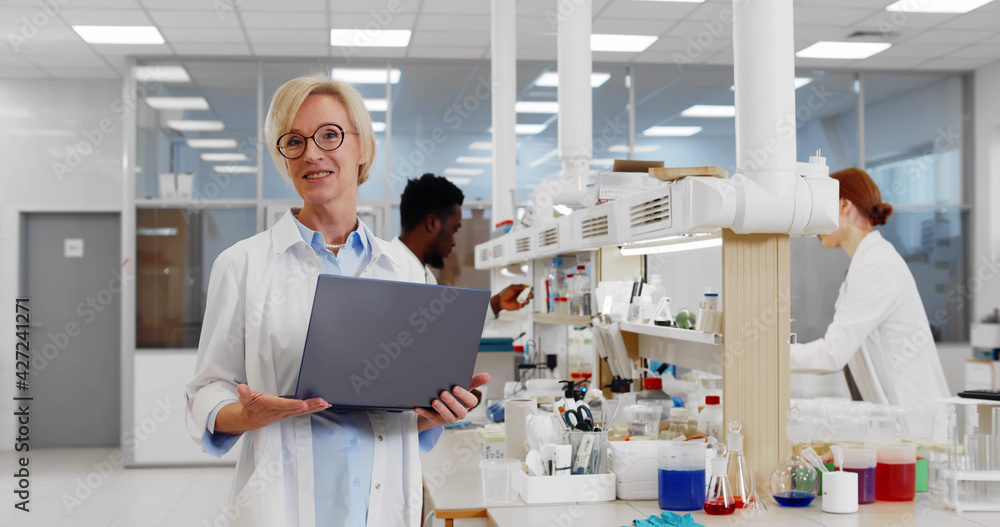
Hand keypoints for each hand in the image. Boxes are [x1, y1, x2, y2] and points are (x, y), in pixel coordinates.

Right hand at [215, 384, 330, 434]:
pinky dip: (314, 408)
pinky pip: (303, 411)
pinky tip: (323, 406)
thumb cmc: (249, 406)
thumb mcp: (245, 398)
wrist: (250, 419)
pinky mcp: (289, 413)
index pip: (282, 405)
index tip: (304, 403)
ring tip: (326, 404)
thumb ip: (244, 393)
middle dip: (310, 405)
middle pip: (297, 408)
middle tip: (323, 401)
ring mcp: (285, 413)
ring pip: (302, 411)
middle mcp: (279, 411)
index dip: (293, 404)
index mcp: (269, 405)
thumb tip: (241, 388)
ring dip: (315, 407)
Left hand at [415, 373, 489, 431]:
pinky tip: (418, 407)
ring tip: (434, 401)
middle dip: (452, 402)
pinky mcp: (437, 421)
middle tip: (443, 393)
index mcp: (467, 404)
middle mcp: (460, 413)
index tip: (456, 387)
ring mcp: (449, 418)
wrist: (438, 405)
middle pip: (460, 410)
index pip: (471, 402)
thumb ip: (474, 381)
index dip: (464, 395)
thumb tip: (487, 376)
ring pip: (448, 417)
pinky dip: (424, 412)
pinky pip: (431, 418)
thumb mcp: (463, 387)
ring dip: (441, 409)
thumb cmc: (453, 395)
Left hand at [490, 284, 531, 314]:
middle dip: (530, 295)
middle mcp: (521, 295)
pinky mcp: (518, 306)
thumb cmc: (505, 293)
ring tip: (525, 301)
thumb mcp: (512, 287)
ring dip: (527, 301)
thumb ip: (519, 286)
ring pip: (527, 301)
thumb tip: (527, 285)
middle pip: (529, 295)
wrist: (500, 301)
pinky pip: (523, 305)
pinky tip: (520, 304)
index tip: (530, 290)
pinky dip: (522, 305)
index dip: (530, 289)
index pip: (528, 289)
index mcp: (520, 290)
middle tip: (529, 295)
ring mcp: (520, 301)